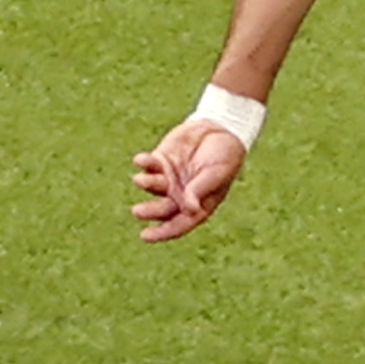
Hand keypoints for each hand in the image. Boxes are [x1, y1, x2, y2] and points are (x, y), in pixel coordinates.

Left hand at [130, 119, 249, 242]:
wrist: (222, 127)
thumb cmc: (226, 154)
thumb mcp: (218, 172)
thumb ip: (201, 189)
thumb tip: (188, 208)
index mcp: (199, 203)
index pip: (180, 223)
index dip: (163, 232)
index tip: (145, 236)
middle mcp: (181, 194)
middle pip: (162, 208)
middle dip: (150, 211)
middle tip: (138, 211)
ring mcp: (170, 177)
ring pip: (152, 187)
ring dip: (146, 184)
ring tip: (140, 179)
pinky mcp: (161, 160)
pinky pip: (148, 165)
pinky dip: (143, 163)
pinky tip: (140, 159)